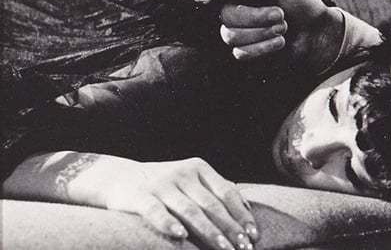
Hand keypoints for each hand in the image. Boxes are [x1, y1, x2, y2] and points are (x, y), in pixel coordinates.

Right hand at [99, 157, 257, 249]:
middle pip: (211, 204)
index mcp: (199, 168)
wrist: (119, 177)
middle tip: (243, 248)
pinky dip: (169, 223)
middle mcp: (183, 174)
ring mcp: (161, 184)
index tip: (253, 235)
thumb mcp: (192, 181)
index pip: (227, 192)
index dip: (241, 214)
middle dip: (230, 228)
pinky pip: (156, 211)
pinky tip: (180, 236)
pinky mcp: (140, 197)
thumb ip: (216, 191)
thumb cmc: (165, 185)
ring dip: (209, 231)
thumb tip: (246, 210)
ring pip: (190, 210)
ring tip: (223, 248)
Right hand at [218, 0, 343, 71]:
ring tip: (283, 27)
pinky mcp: (246, 51)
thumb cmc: (303, 3)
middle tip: (280, 14)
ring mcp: (240, 31)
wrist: (317, 31)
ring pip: (231, 36)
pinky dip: (263, 48)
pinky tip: (279, 41)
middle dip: (256, 17)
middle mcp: (236, 9)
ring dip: (263, 32)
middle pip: (226, 16)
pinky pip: (240, 53)